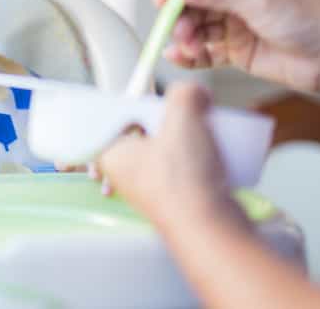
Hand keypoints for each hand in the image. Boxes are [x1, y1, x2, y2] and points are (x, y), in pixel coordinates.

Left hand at [96, 83, 248, 234]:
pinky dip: (194, 159)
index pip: (107, 122)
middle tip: (180, 112)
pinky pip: (182, 170)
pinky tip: (211, 153)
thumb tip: (193, 92)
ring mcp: (150, 189)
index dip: (122, 106)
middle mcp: (125, 174)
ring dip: (183, 138)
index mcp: (112, 154)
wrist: (210, 227)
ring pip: (163, 152)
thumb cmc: (184, 179)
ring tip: (202, 130)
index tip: (134, 99)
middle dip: (161, 120)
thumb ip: (184, 94)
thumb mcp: (182, 118)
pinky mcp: (175, 200)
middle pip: (139, 132)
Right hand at [154, 0, 319, 95]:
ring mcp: (238, 23)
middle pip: (194, 2)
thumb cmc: (313, 20)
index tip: (161, 2)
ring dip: (186, 36)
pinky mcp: (239, 50)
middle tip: (179, 33)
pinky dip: (191, 55)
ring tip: (186, 47)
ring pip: (198, 27)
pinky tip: (181, 59)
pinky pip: (206, 51)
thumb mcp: (260, 0)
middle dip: (181, 17)